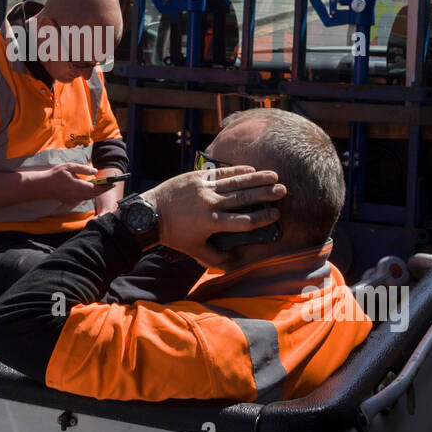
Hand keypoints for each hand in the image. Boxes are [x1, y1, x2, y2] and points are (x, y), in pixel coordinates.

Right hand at [33, 163, 104, 203]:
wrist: (43, 186)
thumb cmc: (55, 175)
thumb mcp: (69, 167)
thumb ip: (83, 169)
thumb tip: (95, 171)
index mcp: (77, 186)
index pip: (95, 188)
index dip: (105, 186)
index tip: (112, 183)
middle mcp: (77, 195)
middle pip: (94, 194)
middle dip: (103, 189)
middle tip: (111, 184)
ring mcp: (74, 199)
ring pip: (89, 197)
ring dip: (97, 192)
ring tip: (103, 186)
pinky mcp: (71, 201)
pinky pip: (83, 198)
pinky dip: (90, 194)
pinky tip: (91, 189)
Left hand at [142, 166, 284, 266]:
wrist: (150, 214)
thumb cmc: (174, 235)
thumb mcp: (194, 251)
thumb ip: (215, 259)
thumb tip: (235, 262)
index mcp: (211, 222)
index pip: (243, 221)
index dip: (261, 218)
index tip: (276, 215)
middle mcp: (210, 203)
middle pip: (243, 198)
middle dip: (265, 194)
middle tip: (282, 191)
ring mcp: (203, 187)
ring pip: (235, 182)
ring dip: (256, 179)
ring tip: (274, 176)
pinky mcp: (197, 176)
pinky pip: (220, 173)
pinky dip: (236, 171)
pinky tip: (250, 169)